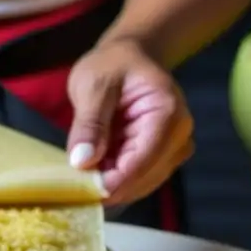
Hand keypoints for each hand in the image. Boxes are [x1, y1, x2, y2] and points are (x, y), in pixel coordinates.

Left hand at [66, 37, 193, 205]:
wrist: (130, 59)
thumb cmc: (113, 65)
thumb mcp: (92, 84)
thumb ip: (89, 122)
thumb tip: (82, 161)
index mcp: (168, 113)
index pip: (143, 160)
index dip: (113, 181)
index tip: (82, 191)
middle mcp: (179, 136)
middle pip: (143, 178)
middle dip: (109, 186)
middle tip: (72, 187)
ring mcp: (173, 151)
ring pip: (140, 185)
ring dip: (109, 186)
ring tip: (79, 177)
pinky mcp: (161, 160)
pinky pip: (136, 181)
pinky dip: (113, 181)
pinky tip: (92, 173)